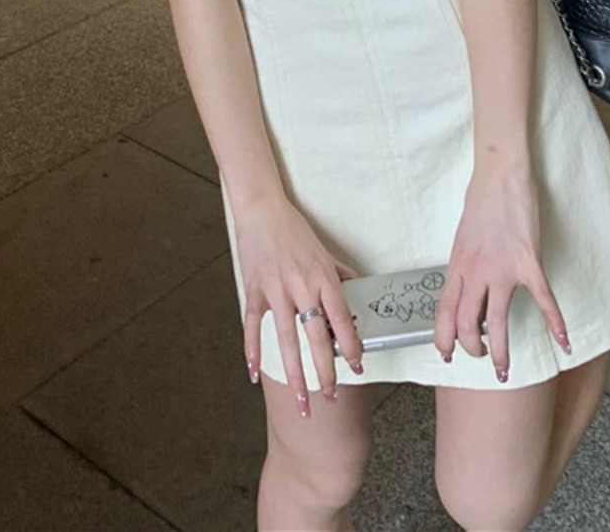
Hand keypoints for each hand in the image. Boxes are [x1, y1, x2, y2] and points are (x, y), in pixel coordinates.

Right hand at [233, 194, 364, 417]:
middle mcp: (301, 286)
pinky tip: (254, 374)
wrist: (262, 209)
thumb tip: (358, 291)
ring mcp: (275, 290)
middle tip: (331, 397)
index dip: (350, 345)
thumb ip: (340, 274)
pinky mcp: (254, 290)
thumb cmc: (294, 229)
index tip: (357, 366)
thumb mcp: (324, 251)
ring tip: (302, 401)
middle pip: (315, 337)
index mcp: (322, 277)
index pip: (341, 318)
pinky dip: (252, 350)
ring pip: (286, 339)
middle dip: (325, 371)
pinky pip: (252, 325)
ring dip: (294, 374)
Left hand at [434, 157, 571, 380]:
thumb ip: (465, 267)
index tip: (446, 355)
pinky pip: (543, 300)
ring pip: (496, 322)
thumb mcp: (463, 238)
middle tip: (482, 358)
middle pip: (467, 324)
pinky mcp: (528, 262)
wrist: (501, 174)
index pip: (444, 312)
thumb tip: (468, 292)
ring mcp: (502, 269)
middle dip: (472, 350)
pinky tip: (565, 342)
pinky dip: (556, 324)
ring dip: (501, 352)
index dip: (443, 338)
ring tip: (505, 371)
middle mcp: (476, 271)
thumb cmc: (481, 201)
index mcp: (458, 265)